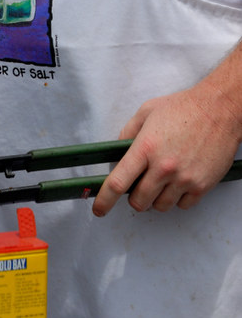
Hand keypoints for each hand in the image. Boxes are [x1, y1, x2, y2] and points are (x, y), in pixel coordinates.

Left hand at [93, 83, 241, 216]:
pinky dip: (177, 199)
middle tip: (139, 185)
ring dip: (156, 199)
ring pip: (160, 206)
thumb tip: (117, 154)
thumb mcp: (147, 111)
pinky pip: (183, 206)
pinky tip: (178, 182)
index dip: (105, 200)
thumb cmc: (182, 108)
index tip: (99, 209)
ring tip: (161, 180)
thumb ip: (128, 133)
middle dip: (134, 197)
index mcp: (145, 147)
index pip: (118, 182)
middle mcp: (163, 167)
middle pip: (138, 201)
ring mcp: (184, 179)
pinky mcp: (202, 186)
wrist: (218, 110)